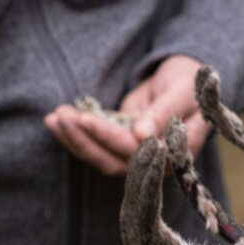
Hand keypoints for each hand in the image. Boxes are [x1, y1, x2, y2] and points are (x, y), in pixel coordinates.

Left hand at [44, 55, 210, 176]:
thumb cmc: (189, 84)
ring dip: (75, 139)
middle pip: (113, 161)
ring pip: (100, 156)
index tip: (86, 119)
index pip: (137, 152)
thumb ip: (164, 112)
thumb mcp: (181, 92)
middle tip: (62, 117)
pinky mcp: (119, 144)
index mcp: (175, 154)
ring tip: (54, 117)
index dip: (110, 138)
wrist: (185, 82)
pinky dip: (75, 134)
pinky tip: (55, 120)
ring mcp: (134, 155)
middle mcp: (153, 163)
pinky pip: (95, 144)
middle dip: (85, 140)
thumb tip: (141, 136)